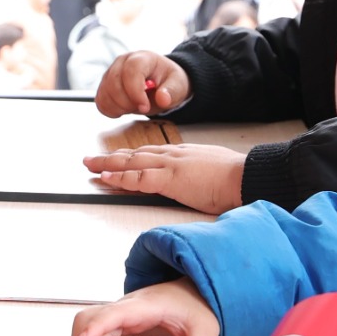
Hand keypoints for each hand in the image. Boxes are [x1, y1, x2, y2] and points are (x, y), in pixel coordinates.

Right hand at [69, 280, 219, 335]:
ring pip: (83, 323)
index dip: (95, 327)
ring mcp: (118, 314)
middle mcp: (125, 308)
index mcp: (144, 306)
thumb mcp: (206, 330)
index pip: (112, 313)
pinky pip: (92, 331)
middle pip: (91, 322)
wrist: (190, 291)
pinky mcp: (117, 323)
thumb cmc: (195, 306)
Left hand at [83, 144, 246, 212]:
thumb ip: (201, 174)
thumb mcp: (214, 171)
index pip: (151, 154)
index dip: (131, 156)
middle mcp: (173, 156)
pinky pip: (139, 179)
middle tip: (92, 158)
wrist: (246, 177)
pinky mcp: (170, 180)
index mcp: (183, 154)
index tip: (118, 158)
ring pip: (132, 163)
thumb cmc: (236, 178)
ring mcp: (170, 166)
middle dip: (112, 157)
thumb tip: (199, 182)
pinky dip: (120, 178)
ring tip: (90, 166)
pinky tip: (106, 178)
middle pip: (136, 155)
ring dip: (108, 165)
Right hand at [95, 52, 189, 117]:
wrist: (161, 83)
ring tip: (135, 106)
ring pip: (105, 93)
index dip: (135, 91)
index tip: (145, 106)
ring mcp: (111, 73)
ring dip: (120, 107)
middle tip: (144, 108)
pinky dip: (111, 110)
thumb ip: (172, 91)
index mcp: (142, 57)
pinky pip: (100, 101)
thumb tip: (163, 98)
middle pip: (114, 83)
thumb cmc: (169, 81)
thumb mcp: (178, 85)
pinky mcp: (104, 86)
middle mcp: (122, 62)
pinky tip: (125, 109)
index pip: (131, 70)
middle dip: (128, 103)